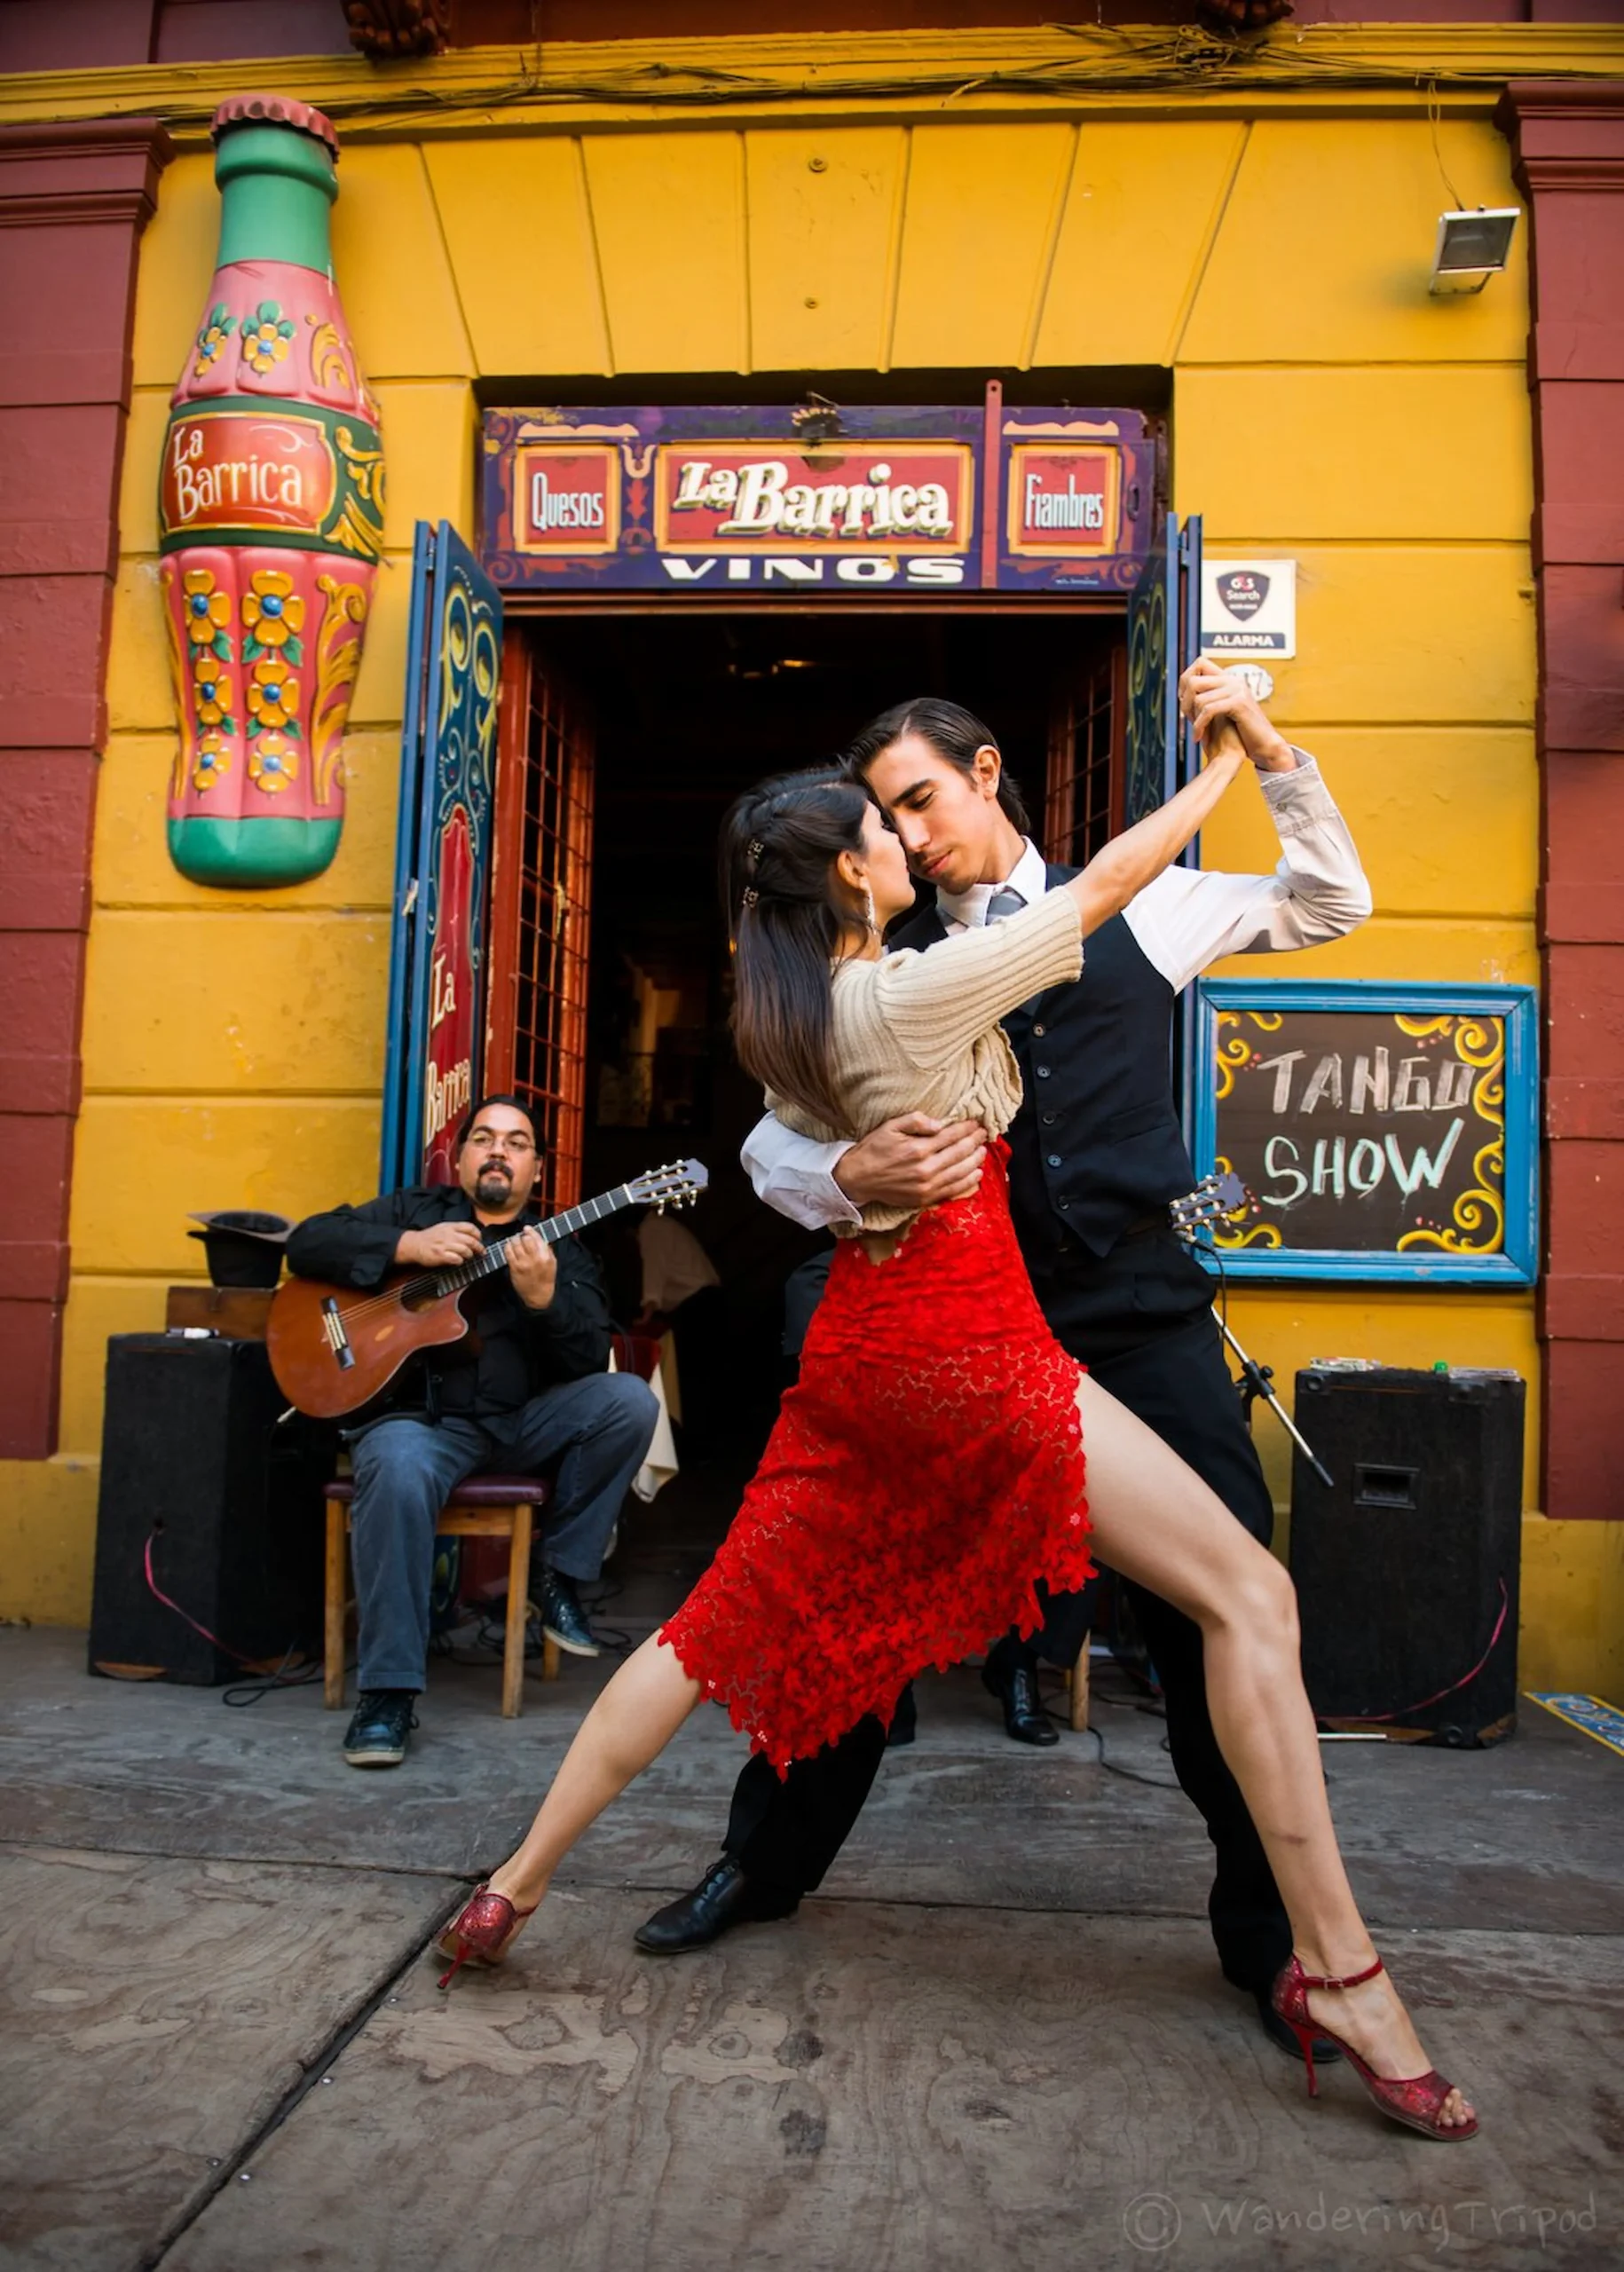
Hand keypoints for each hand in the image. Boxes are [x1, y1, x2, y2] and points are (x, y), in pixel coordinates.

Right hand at [395, 1222, 483, 1267]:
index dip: (478, 1234)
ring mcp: (444, 1245)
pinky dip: (460, 1261)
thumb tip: (472, 1236)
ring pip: (465, 1250)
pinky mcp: (440, 1255)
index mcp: (450, 1226)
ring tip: (469, 1257)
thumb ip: (457, 1230)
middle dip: (479, 1247)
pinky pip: (456, 1259)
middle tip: (482, 1252)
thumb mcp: (443, 1227)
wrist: (414, 1244)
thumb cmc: (429, 1237)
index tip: (480, 1240)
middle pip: (470, 1240)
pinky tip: (458, 1261)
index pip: (470, 1227)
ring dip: (470, 1255)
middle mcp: (448, 1234)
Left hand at [506, 1225, 557, 1310]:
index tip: (526, 1228)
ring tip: (514, 1241)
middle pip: (525, 1239)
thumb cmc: (546, 1278)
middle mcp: (534, 1259)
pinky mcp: (514, 1268)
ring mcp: (523, 1263)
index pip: (537, 1238)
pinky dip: (507, 1247)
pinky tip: (509, 1247)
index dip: (530, 1231)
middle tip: (520, 1236)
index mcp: (545, 1256)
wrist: (539, 1295)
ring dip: (514, 1240)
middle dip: (522, 1236)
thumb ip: (547, 1250)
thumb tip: (540, 1237)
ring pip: (515, 1244)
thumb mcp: (552, 1263)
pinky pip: (508, 1252)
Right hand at [833, 1114, 987, 1211]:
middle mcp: (926, 1169)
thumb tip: (940, 1124)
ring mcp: (927, 1187)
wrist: (858, 1178)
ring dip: (976, 1160)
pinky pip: (953, 1190)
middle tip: (985, 1133)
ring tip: (984, 1150)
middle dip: (975, 1141)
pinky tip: (977, 1173)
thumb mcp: (890, 1126)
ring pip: (961, 1172)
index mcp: (918, 1148)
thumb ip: (915, 1121)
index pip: (951, 1136)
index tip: (976, 1123)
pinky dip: (968, 1182)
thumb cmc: (874, 1149)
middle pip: (960, 1153)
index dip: (967, 1128)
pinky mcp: (925, 1199)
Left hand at [1178, 658, 1295, 772]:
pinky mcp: (1239, 703)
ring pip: (1198, 698)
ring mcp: (1237, 690)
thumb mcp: (1222, 711)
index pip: (1200, 662)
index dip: (1185, 679)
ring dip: (1192, 718)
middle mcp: (1233, 680)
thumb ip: (1208, 699)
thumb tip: (1182, 693)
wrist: (1263, 745)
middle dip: (1185, 702)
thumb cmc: (1241, 733)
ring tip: (1197, 731)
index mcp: (1229, 679)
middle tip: (1188, 719)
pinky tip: (1198, 737)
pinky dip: (1199, 726)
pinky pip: (1208, 710)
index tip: (1184, 700)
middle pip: (1193, 680)